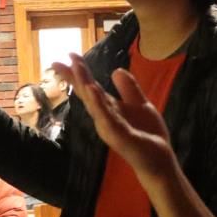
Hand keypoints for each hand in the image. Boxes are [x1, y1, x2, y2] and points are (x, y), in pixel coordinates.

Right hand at [54, 54, 176, 181]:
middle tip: (58, 62)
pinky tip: (92, 90)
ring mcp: (109, 127)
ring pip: (93, 103)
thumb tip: (116, 70)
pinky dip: (98, 105)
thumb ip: (129, 89)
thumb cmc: (148, 135)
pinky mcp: (119, 136)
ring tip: (76, 68)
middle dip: (75, 76)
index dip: (80, 72)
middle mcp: (105, 117)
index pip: (91, 87)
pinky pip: (106, 118)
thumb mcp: (140, 105)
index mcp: (109, 108)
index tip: (69, 55)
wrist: (159, 160)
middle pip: (87, 93)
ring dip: (84, 85)